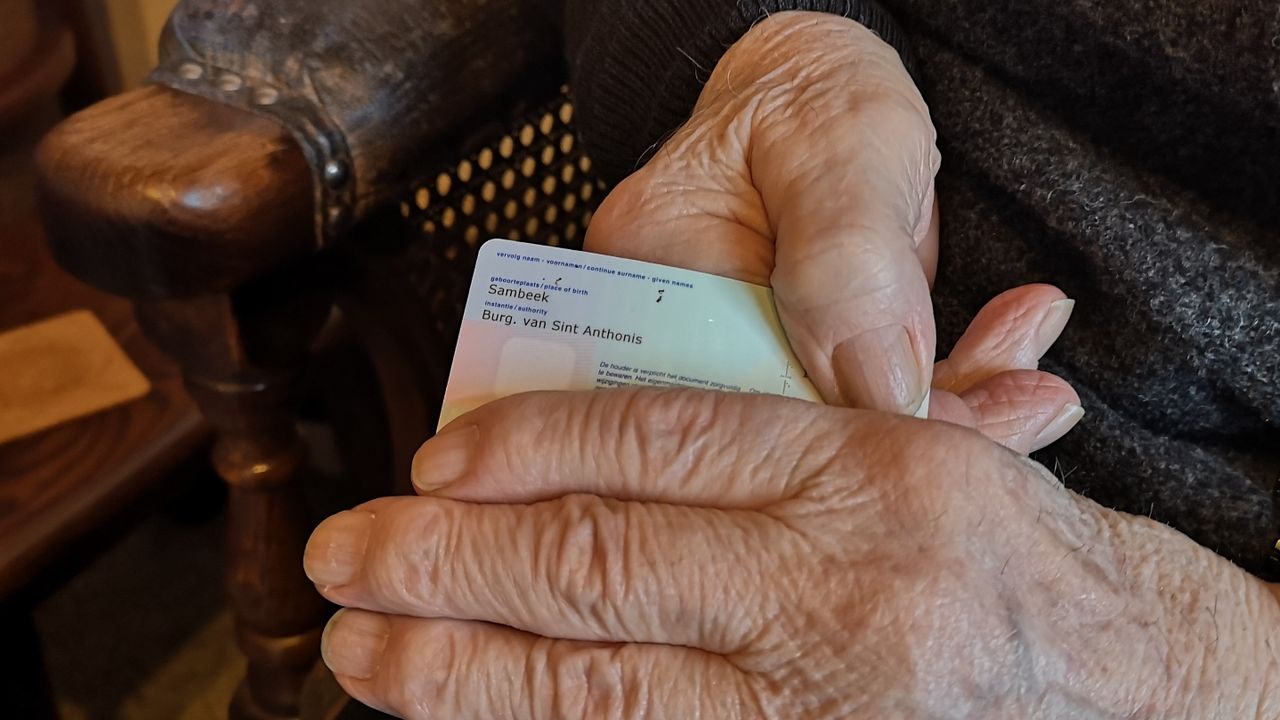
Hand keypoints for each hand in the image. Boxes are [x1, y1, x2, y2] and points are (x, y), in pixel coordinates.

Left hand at [307, 390, 1279, 717]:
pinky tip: (471, 719)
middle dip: (451, 558)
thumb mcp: (909, 440)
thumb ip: (762, 433)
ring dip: (461, 668)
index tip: (440, 454)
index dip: (532, 443)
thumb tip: (572, 451)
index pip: (664, 438)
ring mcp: (822, 702)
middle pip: (604, 560)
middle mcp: (842, 585)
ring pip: (603, 685)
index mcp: (865, 467)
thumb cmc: (993, 545)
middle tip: (346, 555)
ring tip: (361, 652)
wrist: (1116, 675)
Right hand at [587, 12, 1077, 443]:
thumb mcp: (838, 147)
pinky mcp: (797, 363)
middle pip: (791, 421)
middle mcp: (681, 327)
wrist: (828, 90)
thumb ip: (849, 262)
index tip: (953, 425)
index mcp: (654, 267)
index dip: (842, 425)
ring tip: (1039, 389)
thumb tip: (878, 389)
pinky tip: (1012, 358)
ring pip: (842, 422)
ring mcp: (740, 351)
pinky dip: (952, 389)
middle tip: (1031, 406)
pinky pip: (869, 403)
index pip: (735, 387)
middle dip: (918, 426)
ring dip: (954, 411)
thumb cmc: (816, 95)